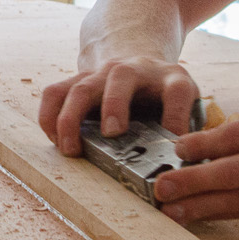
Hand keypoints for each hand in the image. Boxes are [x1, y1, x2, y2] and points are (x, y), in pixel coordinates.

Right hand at [38, 57, 200, 155]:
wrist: (143, 67)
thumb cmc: (166, 100)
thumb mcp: (186, 109)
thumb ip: (189, 134)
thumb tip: (188, 172)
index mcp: (171, 79)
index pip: (177, 92)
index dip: (176, 115)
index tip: (173, 143)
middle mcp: (135, 70)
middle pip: (121, 77)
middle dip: (114, 104)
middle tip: (112, 133)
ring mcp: (103, 73)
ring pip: (82, 86)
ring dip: (72, 117)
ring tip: (70, 149)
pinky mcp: (78, 80)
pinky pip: (55, 92)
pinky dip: (49, 116)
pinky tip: (53, 140)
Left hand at [155, 94, 238, 223]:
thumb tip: (212, 141)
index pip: (236, 135)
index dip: (201, 146)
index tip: (174, 152)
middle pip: (234, 171)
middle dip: (192, 182)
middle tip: (161, 188)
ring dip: (203, 206)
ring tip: (173, 211)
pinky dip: (229, 213)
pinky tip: (206, 214)